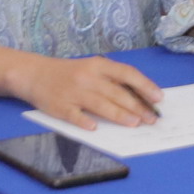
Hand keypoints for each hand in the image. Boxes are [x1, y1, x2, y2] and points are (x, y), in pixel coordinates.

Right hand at [8, 53, 164, 130]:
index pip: (127, 74)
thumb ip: (113, 79)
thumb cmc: (70, 73)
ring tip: (135, 123)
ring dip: (120, 115)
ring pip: (101, 105)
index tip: (158, 98)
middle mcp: (87, 77)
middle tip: (152, 118)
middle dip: (138, 107)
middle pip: (117, 93)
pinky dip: (85, 121)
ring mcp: (73, 92)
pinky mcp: (60, 106)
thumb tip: (141, 97)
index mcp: (98, 65)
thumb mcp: (92, 68)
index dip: (145, 86)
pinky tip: (95, 128)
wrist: (34, 74)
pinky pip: (75, 116)